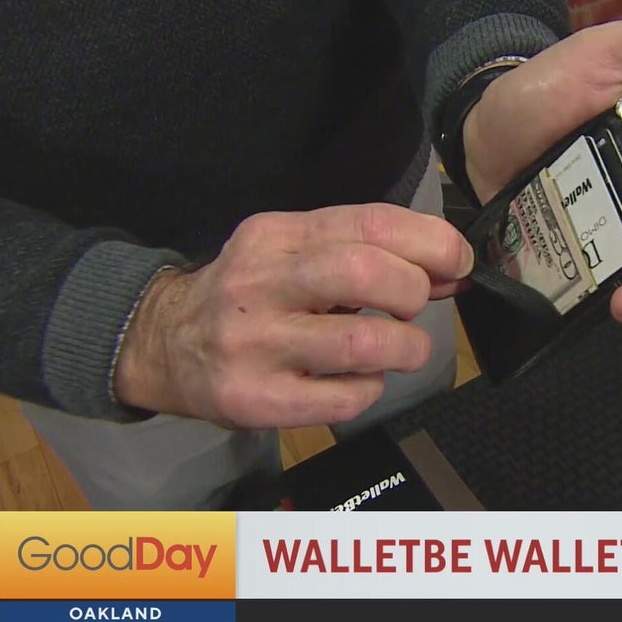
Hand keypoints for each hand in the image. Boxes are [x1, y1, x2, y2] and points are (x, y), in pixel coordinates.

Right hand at [113, 204, 472, 428]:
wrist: (164, 344)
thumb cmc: (248, 296)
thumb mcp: (295, 254)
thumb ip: (367, 253)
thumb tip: (449, 268)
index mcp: (276, 236)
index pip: (369, 222)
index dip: (430, 242)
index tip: (456, 261)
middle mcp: (260, 283)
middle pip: (364, 272)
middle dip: (413, 291)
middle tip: (413, 308)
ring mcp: (254, 344)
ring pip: (362, 344)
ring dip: (406, 348)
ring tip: (401, 349)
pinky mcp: (255, 399)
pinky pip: (344, 398)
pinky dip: (370, 389)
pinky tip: (357, 381)